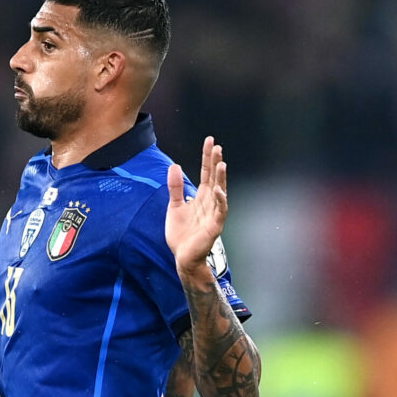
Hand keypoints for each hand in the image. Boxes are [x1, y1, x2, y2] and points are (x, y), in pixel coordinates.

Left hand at [166, 136, 226, 277]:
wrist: (182, 256)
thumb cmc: (181, 233)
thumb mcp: (174, 205)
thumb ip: (175, 187)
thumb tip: (174, 166)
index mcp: (201, 196)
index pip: (206, 172)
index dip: (207, 157)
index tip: (210, 140)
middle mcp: (210, 202)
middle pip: (214, 178)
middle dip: (216, 162)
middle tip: (217, 146)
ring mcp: (214, 213)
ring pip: (220, 192)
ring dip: (221, 178)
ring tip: (221, 163)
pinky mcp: (215, 226)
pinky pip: (220, 211)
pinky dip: (220, 200)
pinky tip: (219, 190)